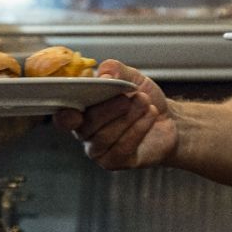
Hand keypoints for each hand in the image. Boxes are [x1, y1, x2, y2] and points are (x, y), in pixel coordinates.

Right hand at [53, 59, 177, 168]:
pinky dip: (138, 129)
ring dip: (128, 117)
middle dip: (108, 109)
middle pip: (87, 126)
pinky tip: (150, 115)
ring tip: (145, 102)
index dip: (65, 117)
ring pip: (105, 137)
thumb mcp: (130, 76)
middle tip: (129, 97)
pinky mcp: (116, 162)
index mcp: (81, 111)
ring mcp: (99, 150)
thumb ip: (114, 69)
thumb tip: (103, 74)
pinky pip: (122, 148)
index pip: (63, 118)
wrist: (168, 119)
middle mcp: (85, 133)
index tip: (75, 111)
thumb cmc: (141, 98)